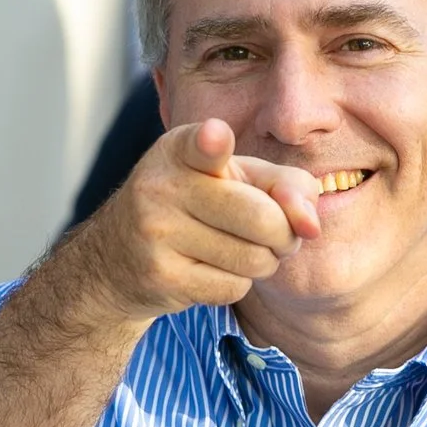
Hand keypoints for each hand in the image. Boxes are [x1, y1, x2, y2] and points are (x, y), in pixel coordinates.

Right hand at [72, 120, 321, 322]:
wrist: (115, 260)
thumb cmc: (192, 207)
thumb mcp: (233, 178)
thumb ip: (284, 185)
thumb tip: (311, 226)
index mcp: (179, 150)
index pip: (201, 145)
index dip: (213, 143)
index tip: (216, 138)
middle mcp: (162, 187)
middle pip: (261, 218)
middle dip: (283, 234)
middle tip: (273, 234)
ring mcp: (157, 234)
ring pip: (253, 258)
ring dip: (262, 261)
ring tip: (237, 249)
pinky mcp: (162, 276)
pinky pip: (233, 287)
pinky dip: (236, 283)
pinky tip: (212, 270)